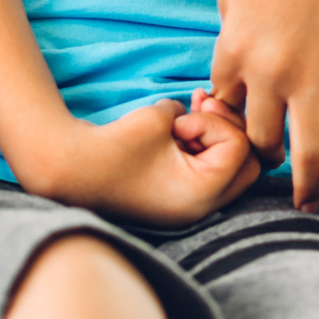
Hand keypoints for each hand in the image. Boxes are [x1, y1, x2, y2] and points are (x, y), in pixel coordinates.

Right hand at [28, 97, 259, 228]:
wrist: (71, 170)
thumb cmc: (116, 145)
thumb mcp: (163, 117)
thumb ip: (198, 113)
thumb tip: (212, 115)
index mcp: (201, 195)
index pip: (240, 149)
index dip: (216, 123)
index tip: (182, 123)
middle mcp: (201, 209)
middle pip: (247, 166)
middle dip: (230, 131)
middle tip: (202, 109)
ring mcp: (189, 209)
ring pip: (231, 168)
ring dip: (216, 137)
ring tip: (191, 109)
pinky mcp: (177, 201)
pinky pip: (208, 171)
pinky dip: (201, 147)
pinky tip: (180, 125)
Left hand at [211, 0, 318, 211]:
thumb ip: (227, 39)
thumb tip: (229, 80)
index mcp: (232, 49)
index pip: (222, 107)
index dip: (227, 120)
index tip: (236, 124)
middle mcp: (269, 72)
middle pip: (258, 137)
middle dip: (260, 154)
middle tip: (268, 162)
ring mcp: (311, 76)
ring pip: (302, 149)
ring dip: (301, 184)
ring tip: (303, 203)